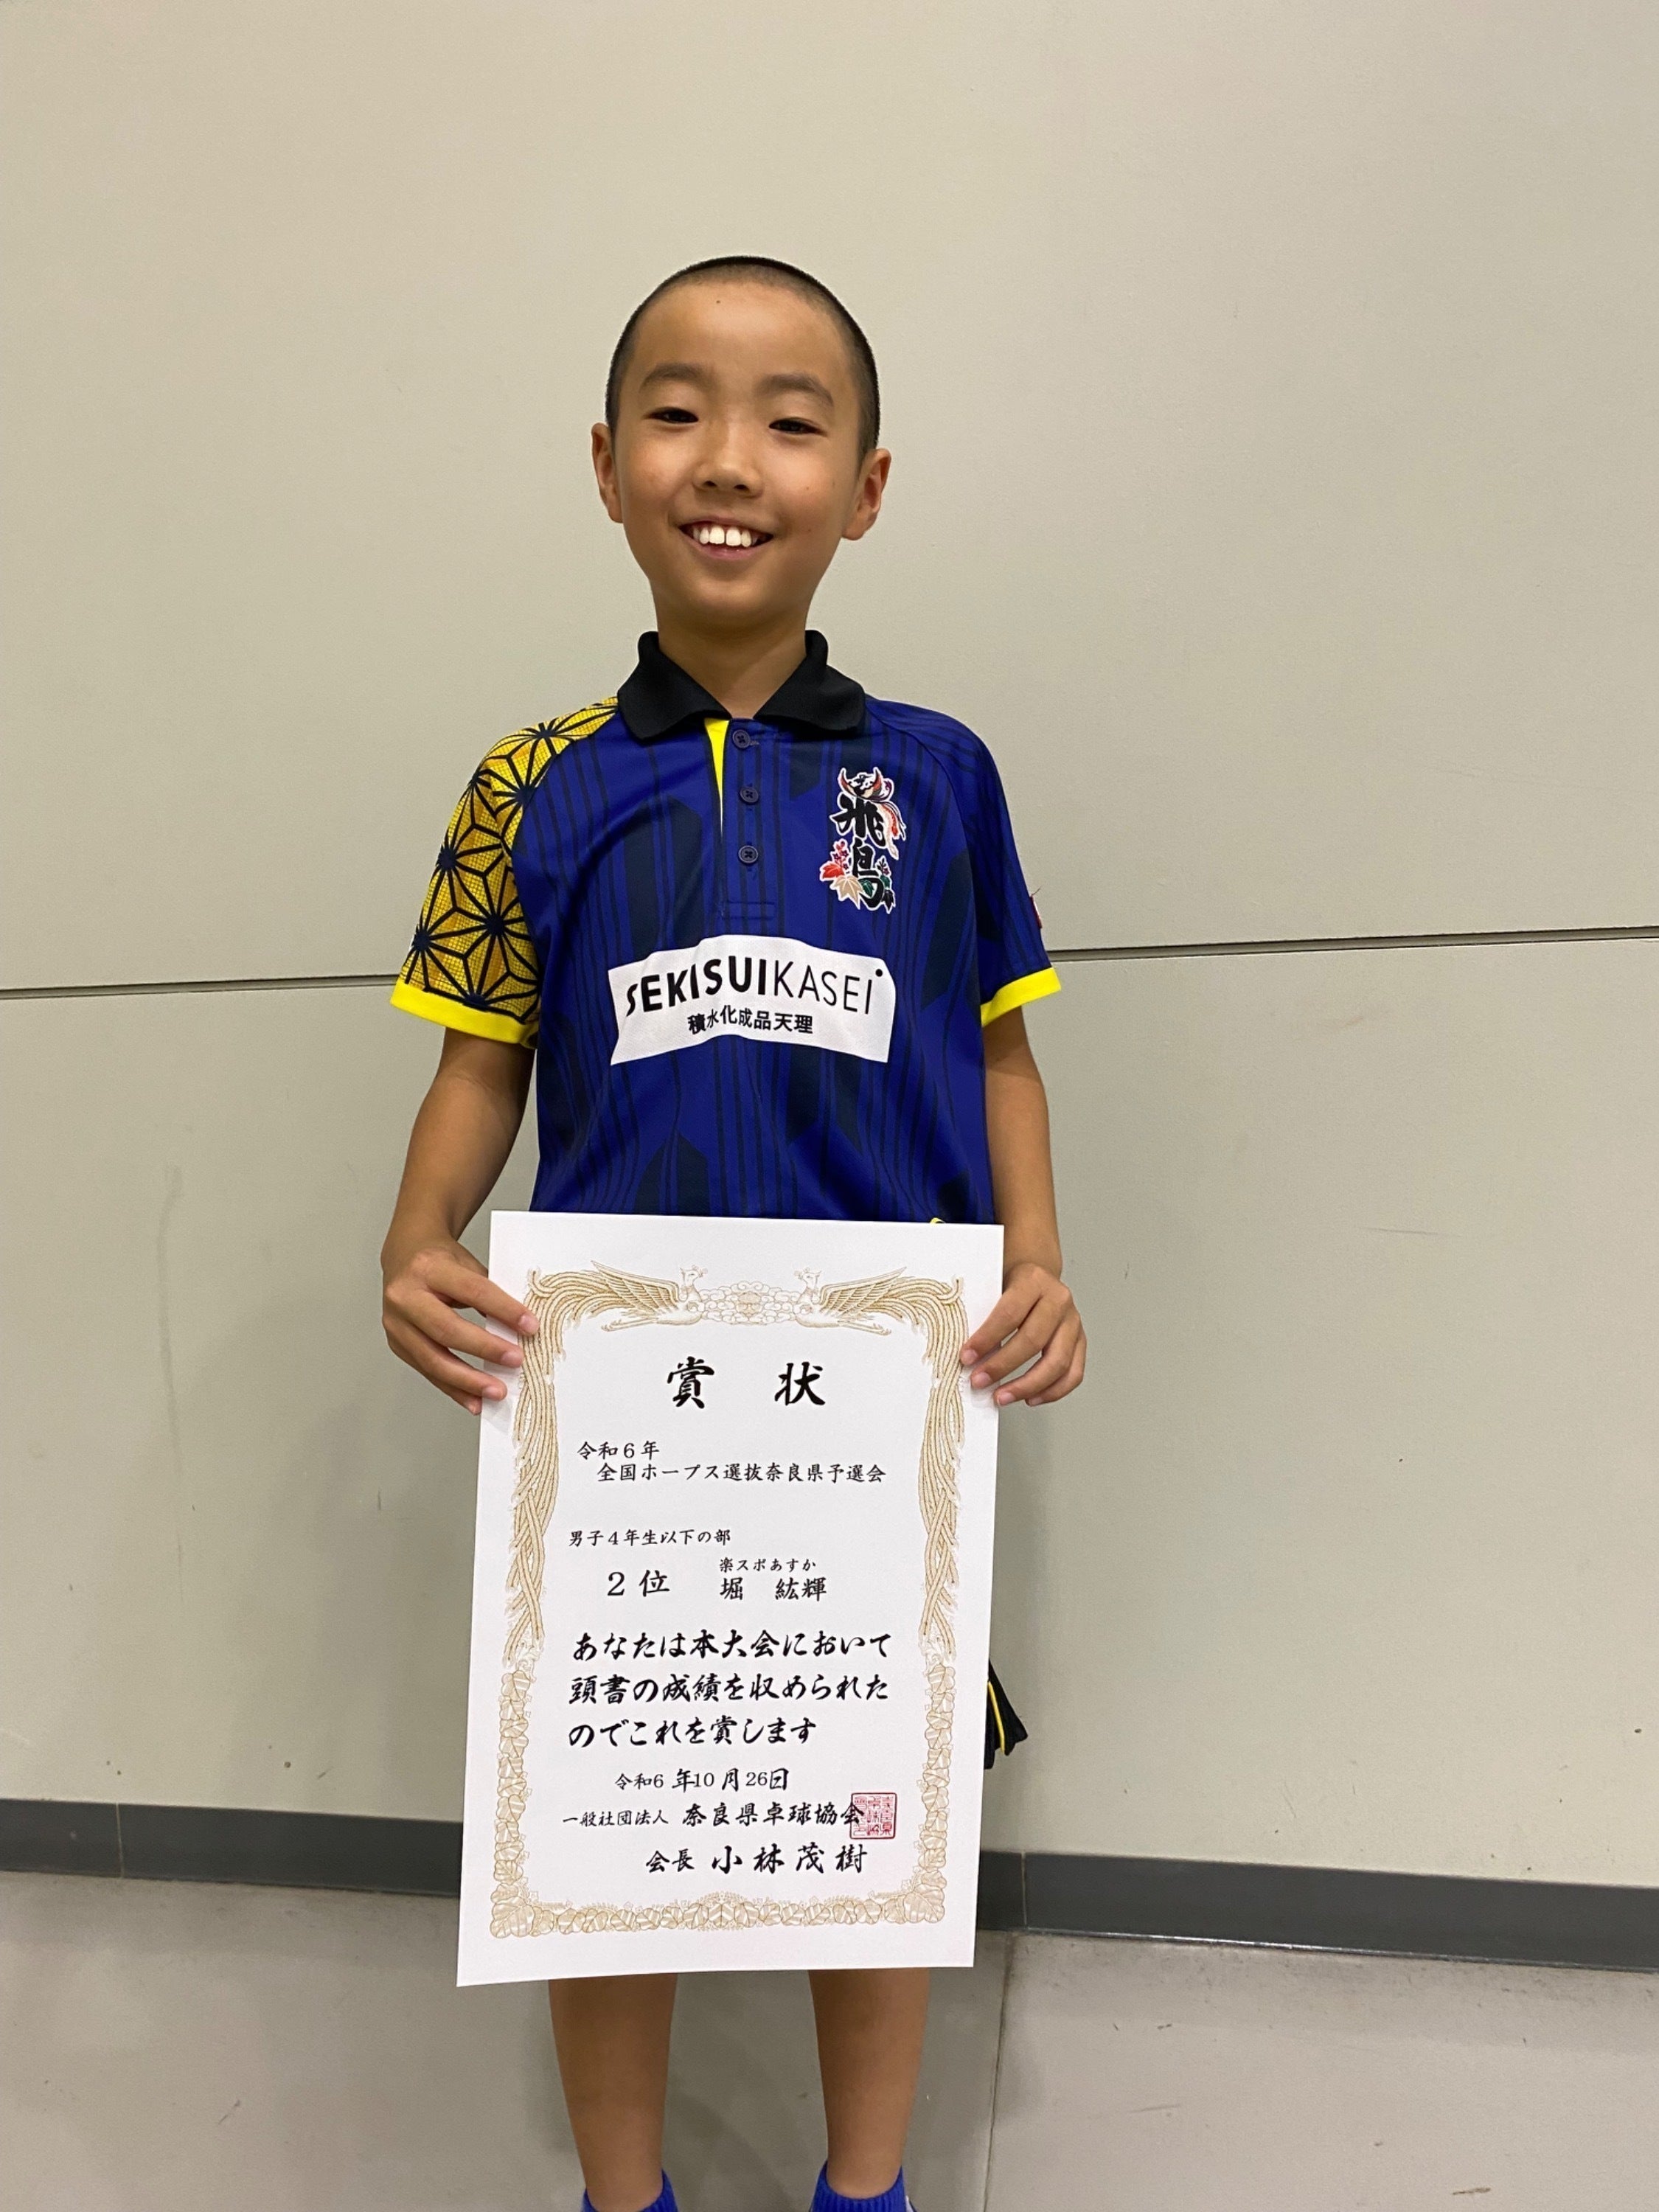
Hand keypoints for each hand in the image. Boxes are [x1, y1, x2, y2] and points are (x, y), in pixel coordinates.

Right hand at [381, 1234, 538, 1414]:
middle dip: (484, 1349)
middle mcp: (405, 1296)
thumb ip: (490, 1293)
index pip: (472, 1290)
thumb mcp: (466, 1264)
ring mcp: (396, 1323)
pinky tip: (474, 1400)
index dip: (503, 1310)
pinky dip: (453, 1388)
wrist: (403, 1255)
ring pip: (433, 1358)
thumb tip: (521, 1326)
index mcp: (427, 1268)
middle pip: (446, 1329)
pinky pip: (427, 1371)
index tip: (530, 1325)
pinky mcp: (396, 1343)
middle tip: (515, 1361)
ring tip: (496, 1391)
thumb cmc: (439, 1259)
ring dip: (468, 1380)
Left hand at [960, 1259, 1085, 1407]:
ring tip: (1002, 1397)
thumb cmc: (1009, 1284)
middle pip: (1033, 1340)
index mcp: (1033, 1281)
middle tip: (979, 1381)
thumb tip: (966, 1355)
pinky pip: (1073, 1373)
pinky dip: (1052, 1391)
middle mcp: (1058, 1300)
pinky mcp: (1080, 1341)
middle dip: (1002, 1366)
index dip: (987, 1339)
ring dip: (1027, 1386)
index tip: (966, 1357)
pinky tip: (1030, 1398)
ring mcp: (1073, 1322)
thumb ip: (981, 1313)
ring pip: (1057, 1362)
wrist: (1036, 1276)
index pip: (1009, 1314)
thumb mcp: (993, 1286)